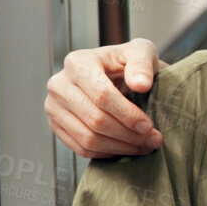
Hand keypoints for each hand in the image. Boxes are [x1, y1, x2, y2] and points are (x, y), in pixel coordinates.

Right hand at [45, 40, 165, 158]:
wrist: (115, 74)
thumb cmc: (129, 63)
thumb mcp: (142, 52)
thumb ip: (143, 64)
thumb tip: (141, 84)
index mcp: (78, 62)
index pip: (102, 95)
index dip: (127, 114)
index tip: (149, 125)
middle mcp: (59, 84)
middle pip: (95, 120)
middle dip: (128, 135)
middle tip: (153, 140)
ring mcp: (53, 107)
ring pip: (88, 138)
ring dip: (121, 147)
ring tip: (144, 146)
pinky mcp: (56, 125)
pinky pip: (80, 148)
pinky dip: (107, 153)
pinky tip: (126, 148)